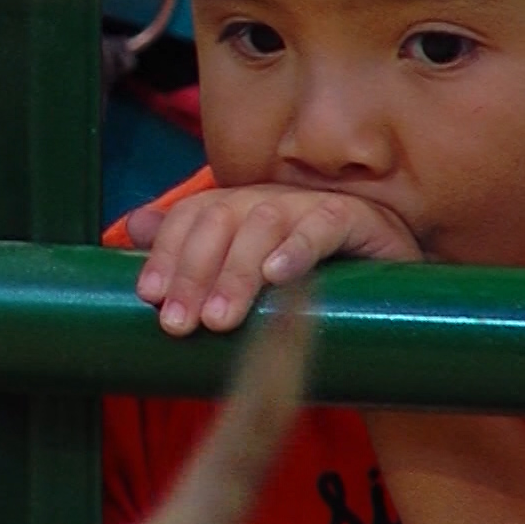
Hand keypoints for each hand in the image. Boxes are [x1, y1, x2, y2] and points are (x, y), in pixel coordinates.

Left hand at [129, 185, 420, 335]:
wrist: (389, 317)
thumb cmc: (305, 303)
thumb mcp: (244, 291)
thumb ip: (194, 258)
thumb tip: (135, 223)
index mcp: (239, 210)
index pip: (192, 216)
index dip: (167, 253)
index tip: (149, 298)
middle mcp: (272, 199)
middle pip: (222, 218)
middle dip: (194, 271)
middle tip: (180, 324)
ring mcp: (315, 205)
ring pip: (265, 223)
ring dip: (237, 271)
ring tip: (221, 320)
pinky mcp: (360, 218)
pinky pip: (324, 225)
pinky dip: (298, 249)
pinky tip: (278, 277)